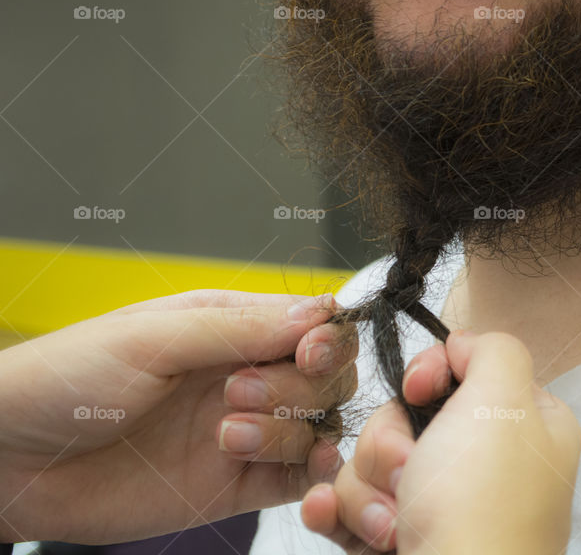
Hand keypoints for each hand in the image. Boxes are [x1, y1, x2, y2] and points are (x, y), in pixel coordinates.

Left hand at [0, 290, 357, 544]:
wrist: (10, 461)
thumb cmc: (65, 380)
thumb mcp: (150, 338)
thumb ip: (237, 328)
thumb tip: (318, 315)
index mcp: (229, 326)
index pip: (313, 323)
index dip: (327, 337)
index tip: (310, 353)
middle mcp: (246, 374)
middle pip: (327, 375)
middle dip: (299, 385)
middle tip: (237, 392)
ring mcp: (244, 430)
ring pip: (318, 426)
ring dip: (287, 430)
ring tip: (226, 434)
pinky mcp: (235, 485)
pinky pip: (299, 479)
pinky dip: (312, 474)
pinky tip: (294, 468)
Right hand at [301, 329, 580, 554]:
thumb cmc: (480, 504)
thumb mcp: (503, 400)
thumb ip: (492, 348)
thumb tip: (462, 346)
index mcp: (523, 425)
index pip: (463, 368)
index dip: (432, 373)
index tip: (419, 390)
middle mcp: (484, 464)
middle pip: (404, 415)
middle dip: (390, 442)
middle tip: (410, 474)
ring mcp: (440, 506)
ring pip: (371, 460)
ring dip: (366, 489)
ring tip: (390, 525)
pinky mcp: (400, 540)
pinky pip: (349, 506)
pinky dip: (336, 512)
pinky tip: (324, 516)